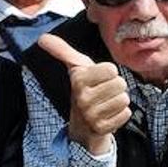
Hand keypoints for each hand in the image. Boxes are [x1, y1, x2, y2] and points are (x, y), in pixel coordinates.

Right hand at [37, 34, 130, 155]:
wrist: (82, 127)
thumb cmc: (83, 91)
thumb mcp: (75, 69)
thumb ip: (62, 51)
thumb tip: (42, 37)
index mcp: (78, 80)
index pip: (112, 69)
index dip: (109, 73)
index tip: (98, 80)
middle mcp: (83, 98)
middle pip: (121, 84)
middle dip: (115, 87)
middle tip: (103, 93)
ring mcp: (91, 116)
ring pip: (124, 99)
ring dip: (118, 101)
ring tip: (105, 104)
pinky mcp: (101, 129)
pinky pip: (125, 114)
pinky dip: (120, 115)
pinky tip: (108, 116)